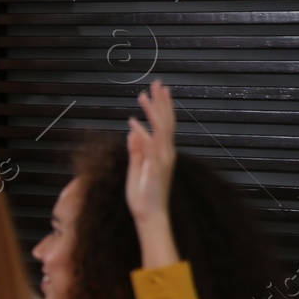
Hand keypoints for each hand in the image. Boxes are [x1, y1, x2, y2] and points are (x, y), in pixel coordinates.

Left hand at [126, 80, 175, 223]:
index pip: (164, 125)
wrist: (150, 215)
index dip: (160, 107)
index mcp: (163, 152)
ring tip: (145, 95)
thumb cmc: (144, 195)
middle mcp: (166, 153)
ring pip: (161, 129)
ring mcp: (163, 160)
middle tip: (157, 83)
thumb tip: (132, 131)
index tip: (155, 91)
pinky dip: (142, 134)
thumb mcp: (136, 168)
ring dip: (152, 111)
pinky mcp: (156, 168)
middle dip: (162, 102)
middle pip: (166, 121)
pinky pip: (149, 147)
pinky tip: (133, 122)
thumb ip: (135, 150)